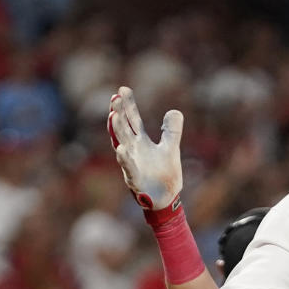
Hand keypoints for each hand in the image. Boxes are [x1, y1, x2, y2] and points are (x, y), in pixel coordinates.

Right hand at [108, 86, 183, 209]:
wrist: (167, 199)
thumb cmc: (165, 174)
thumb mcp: (171, 148)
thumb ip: (172, 130)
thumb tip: (174, 110)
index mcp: (141, 142)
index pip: (133, 119)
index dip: (128, 105)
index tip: (122, 88)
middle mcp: (133, 150)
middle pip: (124, 128)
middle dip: (118, 113)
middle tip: (114, 98)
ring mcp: (132, 164)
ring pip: (122, 144)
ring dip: (117, 131)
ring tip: (113, 115)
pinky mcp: (135, 179)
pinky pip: (128, 168)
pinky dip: (125, 159)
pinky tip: (121, 149)